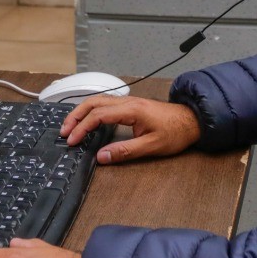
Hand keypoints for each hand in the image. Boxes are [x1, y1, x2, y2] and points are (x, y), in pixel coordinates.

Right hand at [59, 96, 200, 164]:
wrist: (192, 120)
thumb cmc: (176, 132)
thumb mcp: (151, 146)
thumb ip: (125, 151)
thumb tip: (102, 157)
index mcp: (131, 110)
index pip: (98, 115)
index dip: (82, 128)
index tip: (72, 140)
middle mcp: (128, 102)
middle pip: (93, 103)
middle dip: (75, 116)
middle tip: (63, 131)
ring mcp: (129, 102)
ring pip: (98, 101)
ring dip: (82, 112)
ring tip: (70, 125)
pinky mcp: (131, 105)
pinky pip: (106, 103)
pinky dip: (92, 110)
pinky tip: (88, 119)